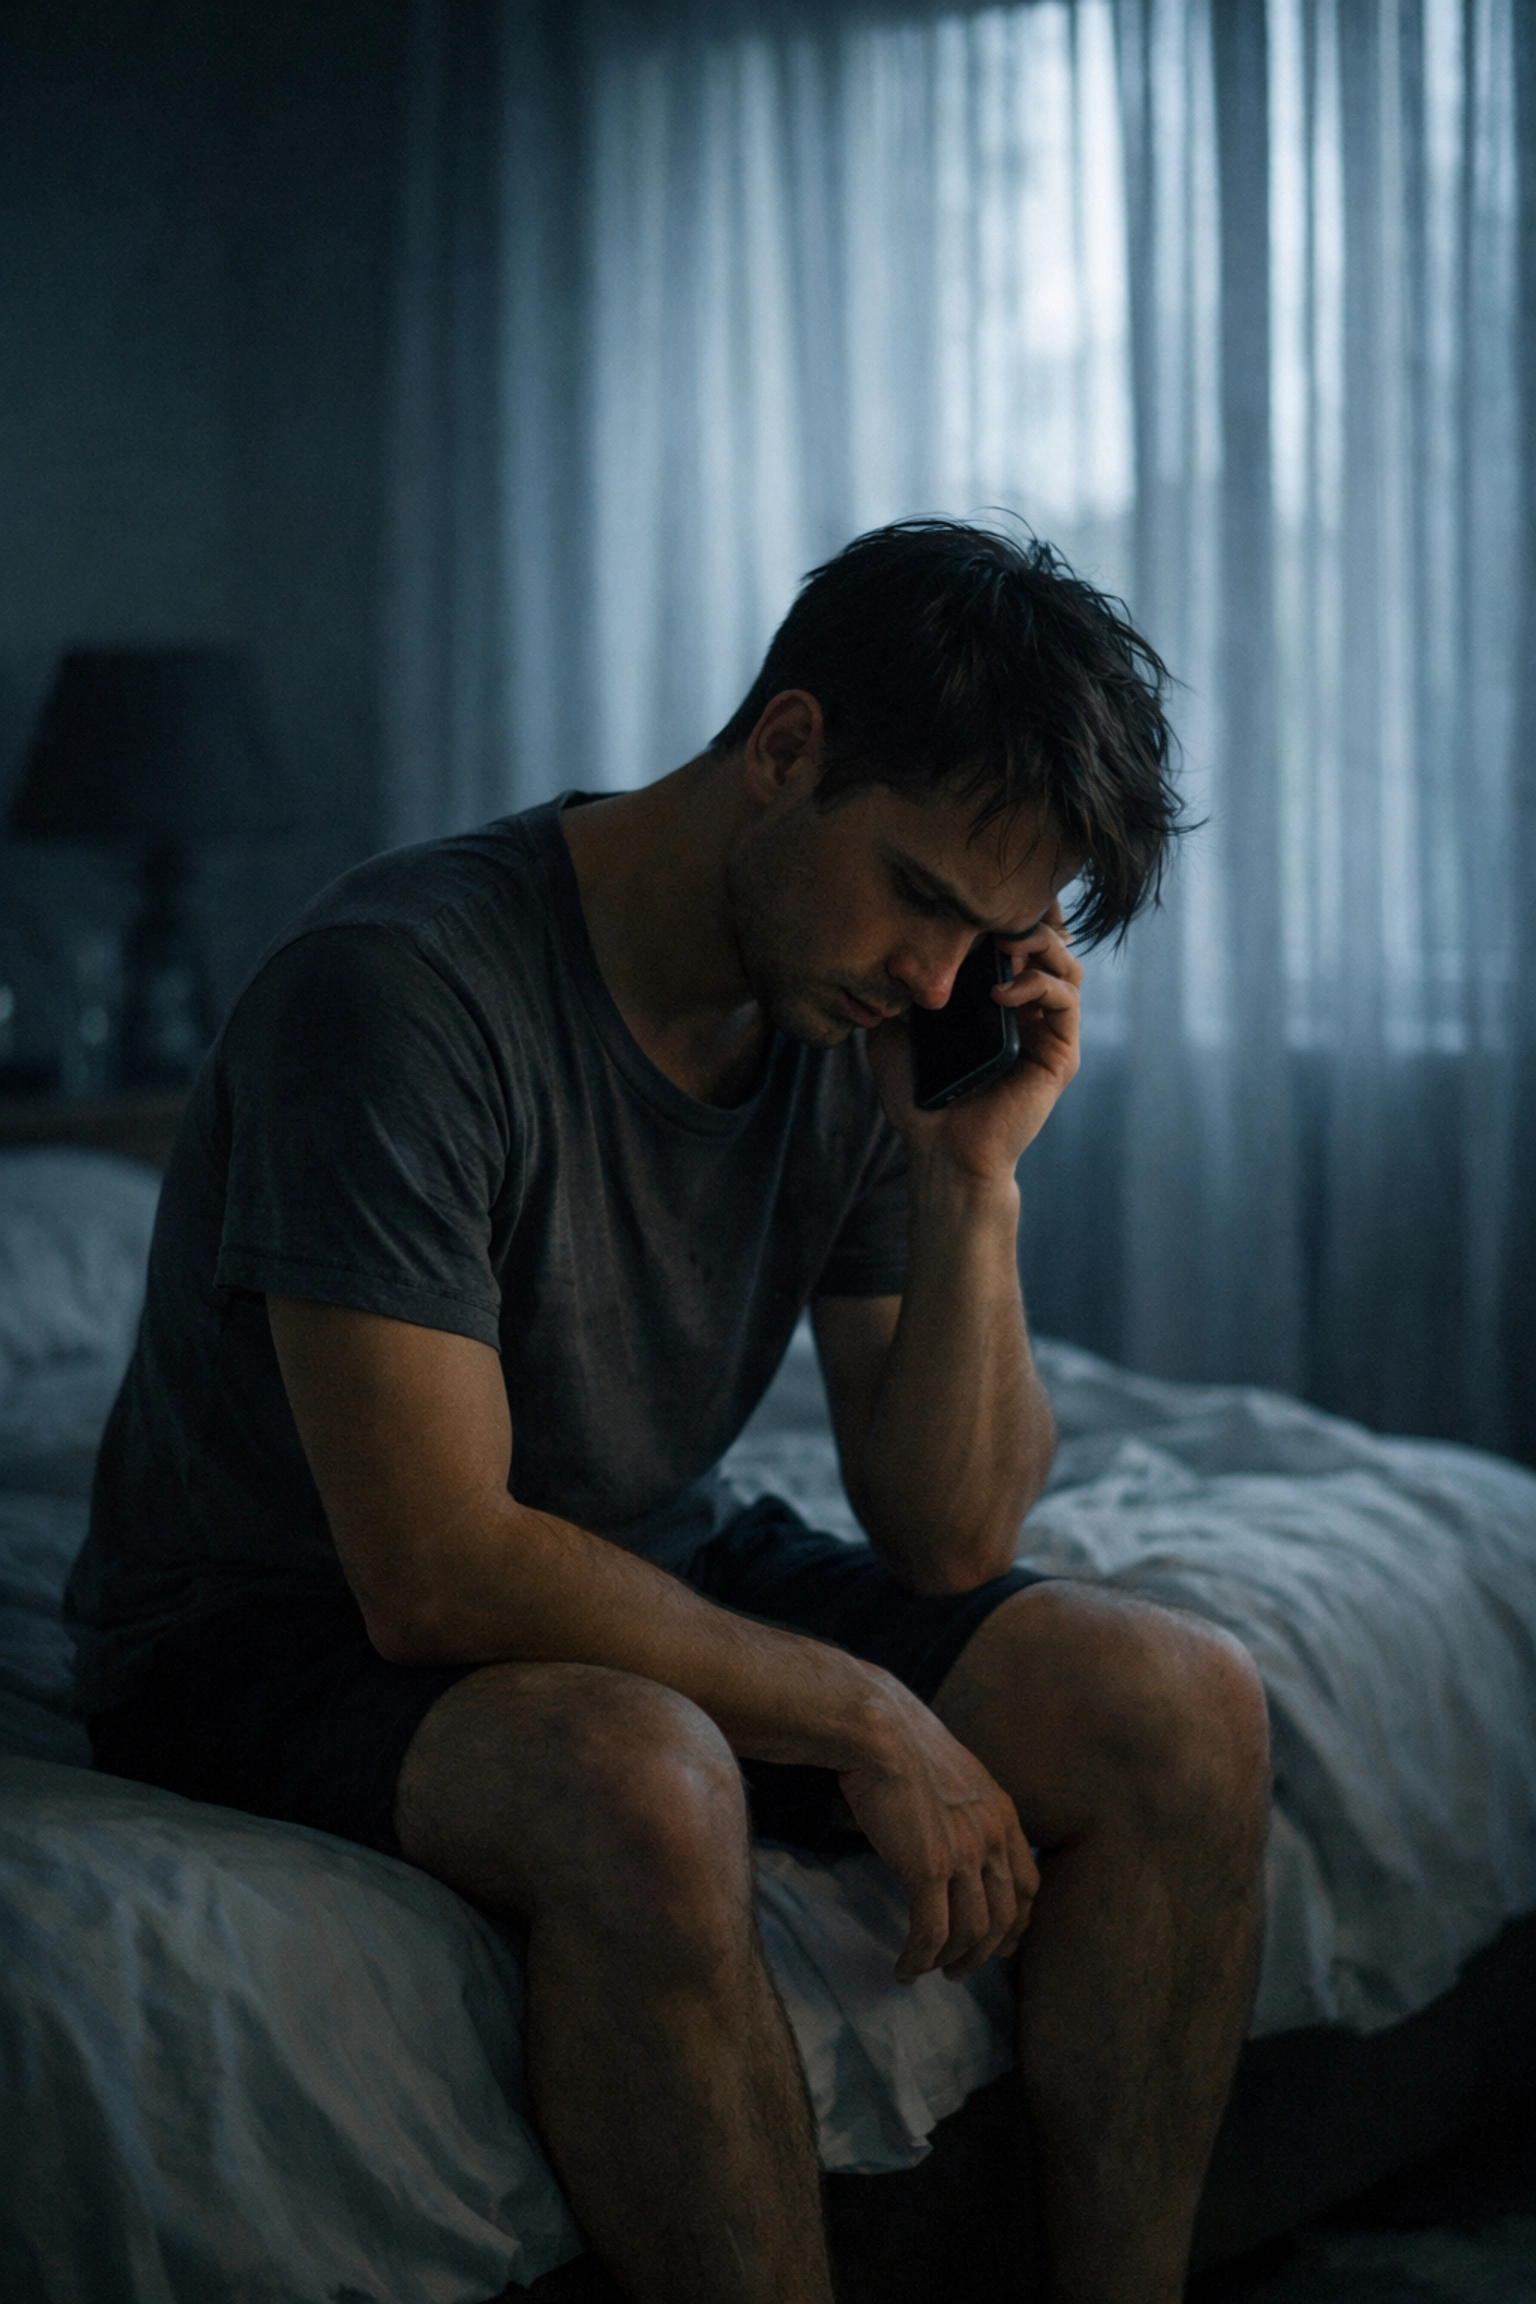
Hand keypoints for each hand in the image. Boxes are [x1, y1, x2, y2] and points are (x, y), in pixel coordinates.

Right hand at [837, 1685, 1038, 1981]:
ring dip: (949, 1962)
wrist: (876, 1727)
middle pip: (1004, 1918)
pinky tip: (903, 1968)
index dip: (1015, 1923)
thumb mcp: (954, 1772)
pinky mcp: (928, 1868)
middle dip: (983, 1953)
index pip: (1027, 1886)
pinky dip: (919, 1959)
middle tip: (959, 1970)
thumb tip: (951, 1833)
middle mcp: (992, 1838)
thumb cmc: (901, 1742)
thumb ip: (965, 1807)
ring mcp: (964, 1855)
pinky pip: (931, 1934)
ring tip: (926, 1971)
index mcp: (1003, 1814)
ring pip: (969, 1933)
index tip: (997, 1943)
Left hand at [864, 903, 1083, 1184]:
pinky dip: (1038, 984)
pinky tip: (1000, 992)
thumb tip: (892, 943)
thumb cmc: (918, 1092)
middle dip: (1026, 917)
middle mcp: (1028, 1006)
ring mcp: (1048, 1028)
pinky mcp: (1060, 1052)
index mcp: (996, 995)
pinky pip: (1066, 1002)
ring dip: (1039, 943)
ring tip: (1002, 944)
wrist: (940, 1149)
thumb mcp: (896, 1029)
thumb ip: (901, 988)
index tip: (977, 894)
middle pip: (1049, 940)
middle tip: (992, 916)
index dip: (1008, 910)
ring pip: (1066, 964)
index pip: (1016, 937)